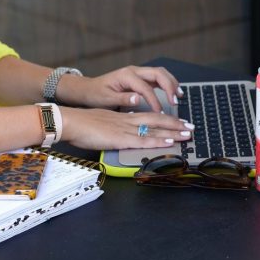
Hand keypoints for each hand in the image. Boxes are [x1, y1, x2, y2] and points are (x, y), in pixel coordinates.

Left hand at [57, 65, 182, 112]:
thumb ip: (122, 99)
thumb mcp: (106, 98)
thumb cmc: (96, 94)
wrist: (88, 88)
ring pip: (160, 73)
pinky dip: (167, 84)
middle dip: (169, 86)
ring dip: (171, 83)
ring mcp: (138, 73)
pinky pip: (157, 78)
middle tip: (175, 101)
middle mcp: (134, 71)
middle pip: (158, 73)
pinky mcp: (139, 78)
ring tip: (178, 96)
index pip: (145, 87)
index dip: (155, 100)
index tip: (160, 112)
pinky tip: (173, 93)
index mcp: (126, 75)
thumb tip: (137, 99)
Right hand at [60, 107, 192, 150]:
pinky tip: (170, 142)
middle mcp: (127, 121)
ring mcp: (125, 130)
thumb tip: (120, 133)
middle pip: (156, 121)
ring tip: (188, 133)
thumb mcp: (101, 123)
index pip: (148, 117)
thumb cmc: (81, 125)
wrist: (70, 121)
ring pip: (154, 130)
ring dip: (173, 132)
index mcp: (122, 117)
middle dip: (175, 124)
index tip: (176, 122)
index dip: (163, 120)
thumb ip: (113, 128)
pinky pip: (144, 140)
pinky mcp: (121, 139)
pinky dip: (159, 141)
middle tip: (190, 127)